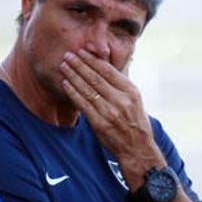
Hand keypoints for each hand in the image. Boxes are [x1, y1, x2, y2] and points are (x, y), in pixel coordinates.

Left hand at [60, 49, 163, 185]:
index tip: (82, 52)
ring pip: (87, 89)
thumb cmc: (136, 123)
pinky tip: (65, 84)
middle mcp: (121, 100)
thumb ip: (122, 85)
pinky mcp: (100, 123)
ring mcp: (110, 112)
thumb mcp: (136, 100)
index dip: (93, 60)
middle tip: (68, 54)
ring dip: (73, 75)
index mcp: (131, 91)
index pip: (108, 70)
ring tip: (64, 66)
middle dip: (80, 64)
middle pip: (95, 77)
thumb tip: (109, 67)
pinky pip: (83, 104)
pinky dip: (73, 93)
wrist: (138, 149)